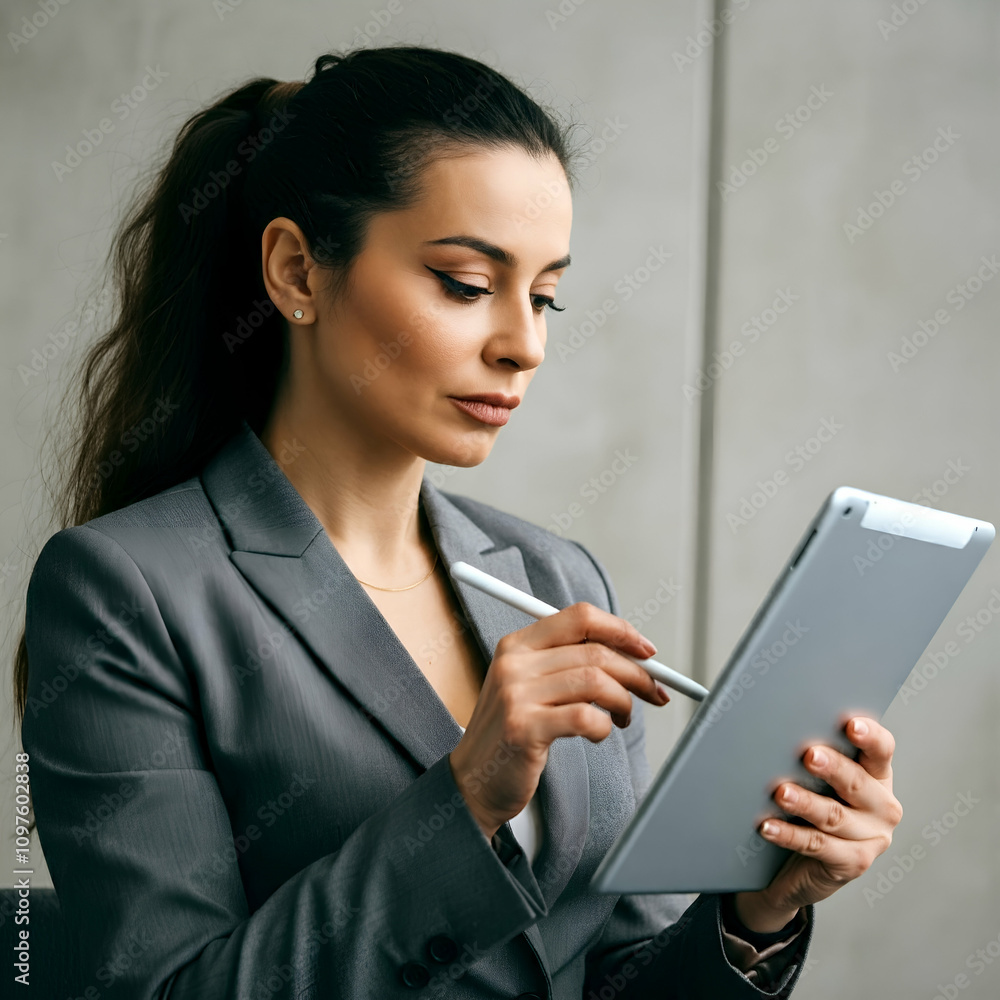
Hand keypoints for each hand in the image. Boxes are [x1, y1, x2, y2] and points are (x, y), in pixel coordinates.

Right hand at [449, 602, 669, 840]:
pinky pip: (586, 717)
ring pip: (595, 681)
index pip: (580, 617)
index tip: (646, 651)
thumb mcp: (529, 685)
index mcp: (517, 644)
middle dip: (636, 672)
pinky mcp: (524, 729)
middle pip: (594, 651)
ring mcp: (516, 695)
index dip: (621, 630)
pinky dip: (604, 727)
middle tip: (652, 691)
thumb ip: (568, 663)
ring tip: (622, 717)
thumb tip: (632, 654)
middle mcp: (514, 663)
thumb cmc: (512, 732)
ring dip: (623, 701)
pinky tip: (598, 733)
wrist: (473, 781)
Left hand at [734, 716, 902, 932]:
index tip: (852, 725)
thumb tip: (785, 729)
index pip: (881, 751)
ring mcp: (872, 838)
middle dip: (833, 768)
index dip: (870, 737)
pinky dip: (789, 835)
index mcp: (878, 776)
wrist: (810, 862)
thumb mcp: (824, 780)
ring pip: (834, 816)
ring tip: (781, 793)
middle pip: (857, 783)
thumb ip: (818, 757)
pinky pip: (817, 845)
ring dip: (805, 803)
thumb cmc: (817, 806)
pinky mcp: (853, 863)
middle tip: (809, 756)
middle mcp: (882, 807)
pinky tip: (768, 826)